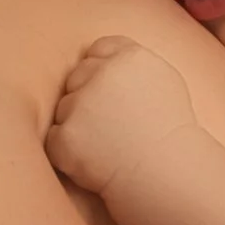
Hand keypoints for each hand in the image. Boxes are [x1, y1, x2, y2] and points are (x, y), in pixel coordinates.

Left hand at [46, 37, 198, 196]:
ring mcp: (81, 104)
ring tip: (106, 147)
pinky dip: (67, 153)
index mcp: (130, 58)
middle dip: (86, 99)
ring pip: (64, 108)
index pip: (99, 49)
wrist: (166, 175)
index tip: (110, 93)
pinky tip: (94, 162)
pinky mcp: (66, 135)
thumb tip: (109, 57)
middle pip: (77, 77)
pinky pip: (55, 139)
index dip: (100, 71)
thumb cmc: (169, 135)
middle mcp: (102, 74)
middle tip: (110, 126)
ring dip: (77, 126)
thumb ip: (135, 64)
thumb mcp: (165, 83)